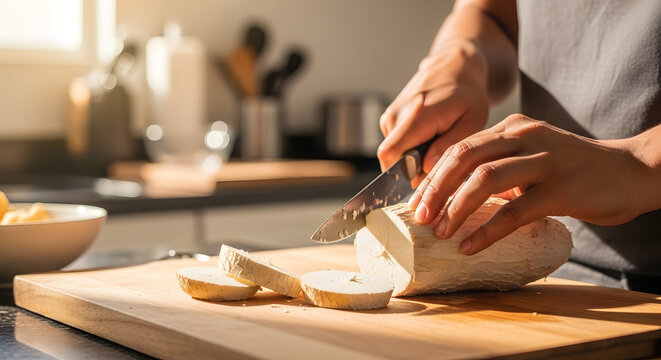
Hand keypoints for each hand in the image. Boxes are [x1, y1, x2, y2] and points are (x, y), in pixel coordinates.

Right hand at [377, 41, 488, 185]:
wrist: (455, 67)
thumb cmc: (468, 95)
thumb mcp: (472, 122)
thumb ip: (448, 146)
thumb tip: (426, 169)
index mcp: (415, 116)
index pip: (389, 156)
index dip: (403, 175)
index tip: (427, 178)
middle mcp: (395, 115)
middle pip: (392, 159)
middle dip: (414, 168)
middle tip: (441, 158)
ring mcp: (390, 116)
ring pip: (395, 154)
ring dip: (415, 158)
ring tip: (438, 142)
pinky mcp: (390, 119)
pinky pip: (396, 145)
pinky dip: (412, 149)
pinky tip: (430, 136)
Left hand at [408, 114, 646, 254]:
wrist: (631, 170)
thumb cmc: (574, 169)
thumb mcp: (532, 156)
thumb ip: (499, 166)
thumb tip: (457, 195)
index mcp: (513, 129)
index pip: (460, 148)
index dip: (433, 176)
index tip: (416, 201)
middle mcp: (525, 137)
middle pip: (464, 158)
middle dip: (435, 190)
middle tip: (419, 217)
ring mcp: (544, 161)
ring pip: (484, 180)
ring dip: (455, 208)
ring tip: (441, 233)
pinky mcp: (561, 189)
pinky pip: (514, 212)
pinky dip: (486, 231)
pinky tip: (470, 246)